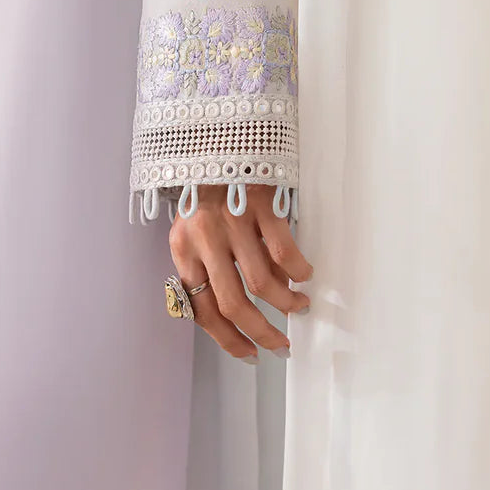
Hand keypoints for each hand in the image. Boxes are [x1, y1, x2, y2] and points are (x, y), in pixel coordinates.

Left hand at [169, 184, 312, 361]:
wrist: (218, 137)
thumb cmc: (208, 190)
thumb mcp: (195, 229)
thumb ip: (209, 266)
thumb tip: (243, 309)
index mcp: (183, 248)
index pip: (202, 309)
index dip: (228, 339)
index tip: (250, 352)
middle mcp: (205, 238)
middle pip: (234, 304)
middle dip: (261, 332)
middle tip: (281, 344)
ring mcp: (233, 221)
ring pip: (262, 282)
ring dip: (285, 302)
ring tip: (299, 305)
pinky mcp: (259, 203)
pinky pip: (283, 251)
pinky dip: (298, 270)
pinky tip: (305, 274)